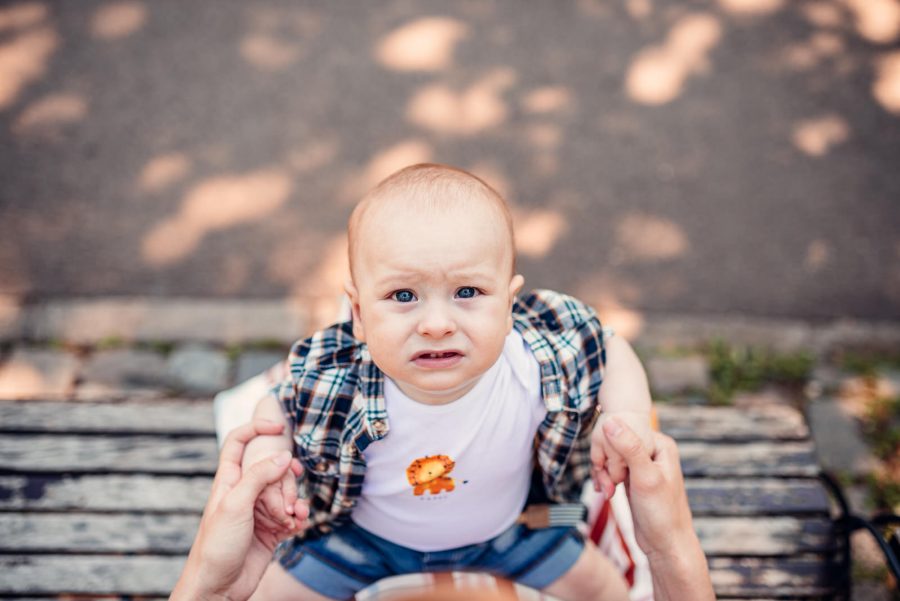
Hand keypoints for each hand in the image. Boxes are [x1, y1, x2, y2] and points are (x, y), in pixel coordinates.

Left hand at [170, 420, 308, 600]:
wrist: (217, 589)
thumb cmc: (215, 546)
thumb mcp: (235, 505)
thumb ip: (260, 476)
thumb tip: (284, 455)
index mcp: (228, 480)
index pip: (238, 442)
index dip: (256, 428)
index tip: (279, 427)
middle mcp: (244, 492)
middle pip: (272, 468)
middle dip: (286, 479)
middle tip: (285, 500)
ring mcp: (259, 511)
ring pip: (286, 492)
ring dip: (295, 501)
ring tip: (293, 516)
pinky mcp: (271, 530)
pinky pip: (292, 515)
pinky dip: (298, 518)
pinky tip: (297, 525)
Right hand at [601, 417, 714, 600]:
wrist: (664, 545)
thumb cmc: (661, 513)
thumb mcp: (645, 477)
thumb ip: (629, 447)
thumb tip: (611, 421)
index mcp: (661, 445)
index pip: (627, 429)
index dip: (612, 444)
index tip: (607, 464)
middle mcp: (653, 452)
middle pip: (617, 443)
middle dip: (606, 461)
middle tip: (607, 483)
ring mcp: (643, 465)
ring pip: (612, 457)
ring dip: (604, 472)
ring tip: (607, 490)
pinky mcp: (634, 479)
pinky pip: (613, 470)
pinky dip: (606, 479)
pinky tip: (606, 492)